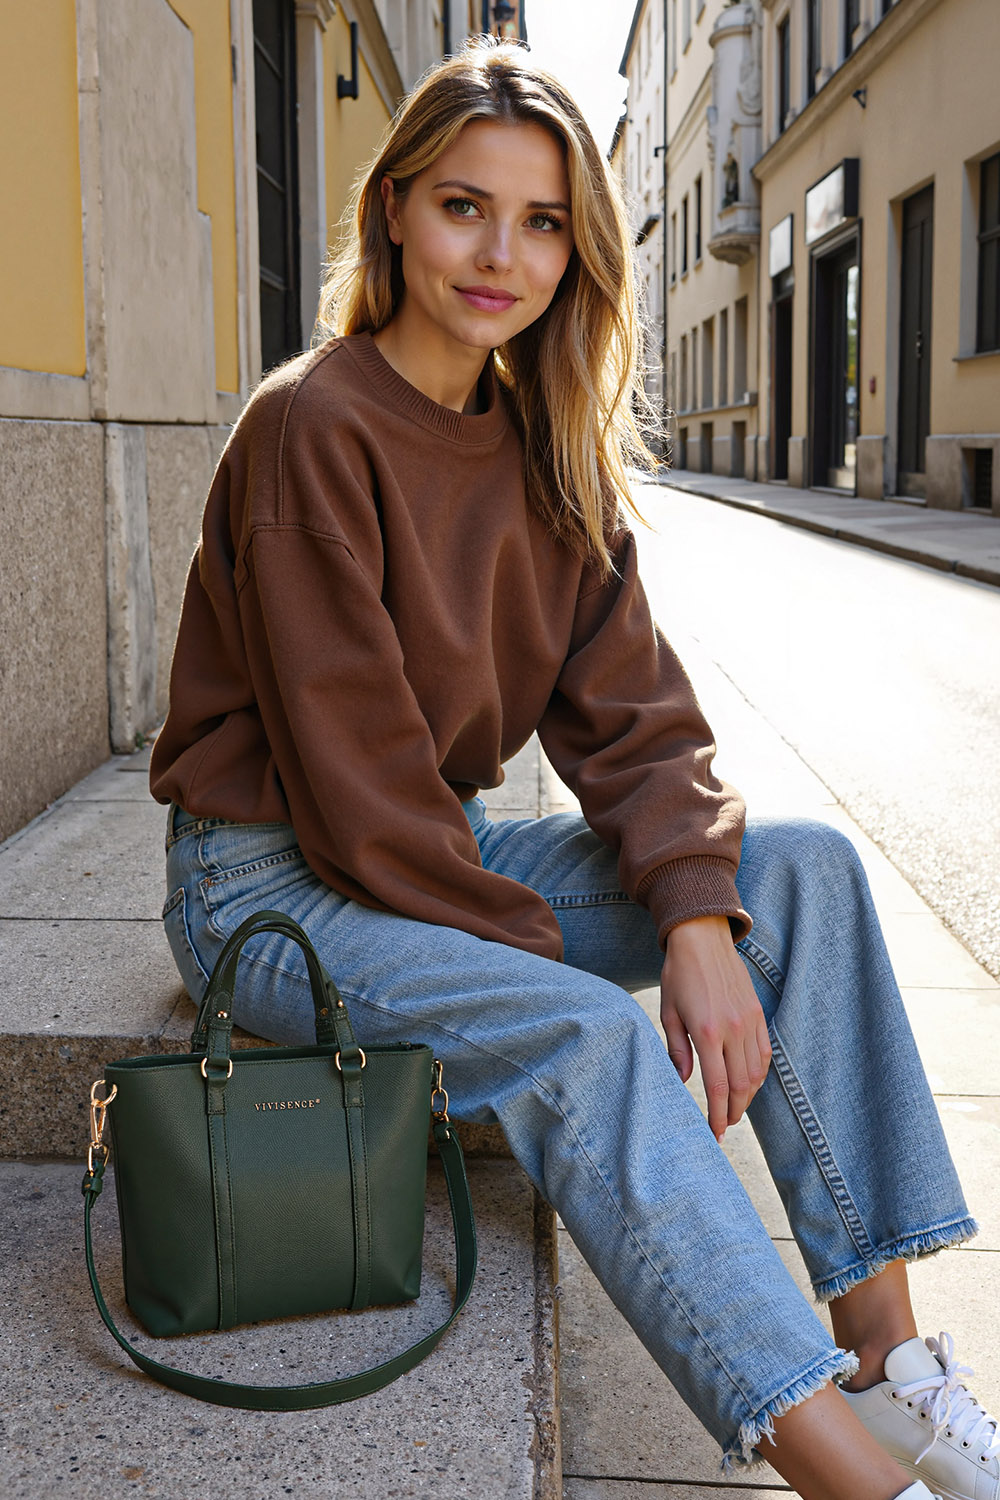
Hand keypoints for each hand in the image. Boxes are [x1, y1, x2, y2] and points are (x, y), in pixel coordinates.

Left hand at [660, 914, 771, 1141]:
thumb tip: (684, 1081)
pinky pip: (764, 1053)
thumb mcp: (668, 1012)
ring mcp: (749, 1021)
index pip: (716, 1086)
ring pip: (755, 1072)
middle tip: (724, 1127)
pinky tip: (749, 1084)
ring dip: (747, 1097)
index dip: (717, 1114)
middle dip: (733, 1112)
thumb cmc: (679, 975)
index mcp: (706, 1032)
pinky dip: (759, 1074)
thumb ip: (676, 1049)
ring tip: (735, 1110)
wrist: (702, 938)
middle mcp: (732, 1029)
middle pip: (740, 1085)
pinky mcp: (758, 1013)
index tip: (715, 1134)